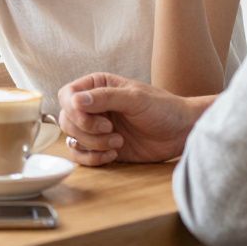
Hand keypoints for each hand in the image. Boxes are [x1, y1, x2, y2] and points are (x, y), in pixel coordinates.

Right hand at [56, 72, 202, 165]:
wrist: (180, 132)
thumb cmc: (162, 108)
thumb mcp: (135, 98)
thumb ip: (105, 98)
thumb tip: (75, 101)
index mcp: (97, 86)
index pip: (67, 96)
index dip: (74, 110)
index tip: (95, 119)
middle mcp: (93, 106)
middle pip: (66, 120)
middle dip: (86, 130)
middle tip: (111, 130)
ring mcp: (95, 128)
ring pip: (72, 139)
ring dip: (92, 145)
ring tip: (118, 142)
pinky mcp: (101, 147)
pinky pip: (81, 156)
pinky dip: (93, 158)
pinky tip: (113, 155)